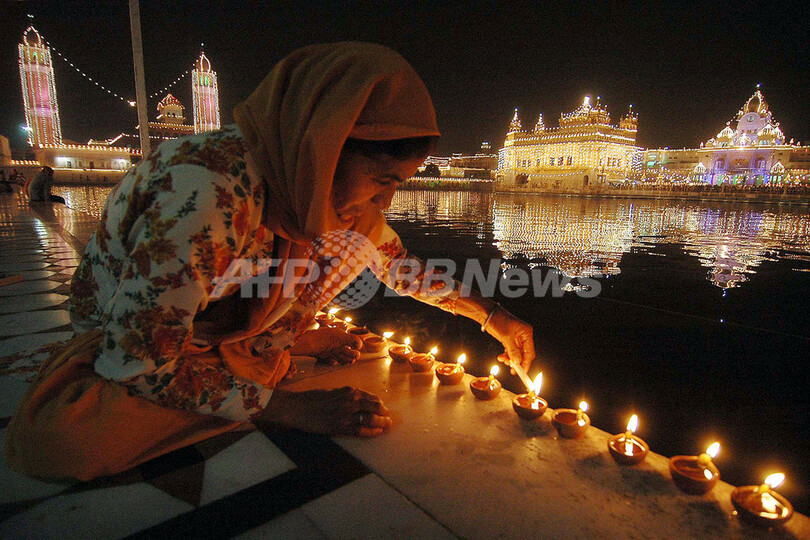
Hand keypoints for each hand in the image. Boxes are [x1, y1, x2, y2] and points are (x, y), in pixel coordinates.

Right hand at [260, 386, 391, 436]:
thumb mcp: (333, 391)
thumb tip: (359, 400)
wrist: (298, 407)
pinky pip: (361, 430)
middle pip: (375, 407)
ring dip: (382, 423)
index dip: (379, 404)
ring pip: (371, 419)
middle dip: (384, 413)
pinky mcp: (340, 427)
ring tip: (386, 426)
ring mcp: (346, 415)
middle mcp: (350, 401)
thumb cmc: (313, 398)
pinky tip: (376, 433)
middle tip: (388, 418)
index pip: (371, 397)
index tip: (382, 408)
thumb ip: (346, 395)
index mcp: (349, 391)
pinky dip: (371, 432)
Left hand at [289, 327, 361, 364]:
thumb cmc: (321, 338)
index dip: (353, 346)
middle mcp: (332, 342)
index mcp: (337, 335)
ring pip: (338, 356)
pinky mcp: (320, 356)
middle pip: (345, 350)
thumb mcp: (338, 337)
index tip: (356, 351)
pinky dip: (331, 361)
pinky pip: (328, 360)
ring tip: (348, 362)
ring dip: (344, 359)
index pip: (349, 341)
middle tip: (354, 358)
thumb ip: (351, 339)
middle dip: (350, 355)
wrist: (304, 344)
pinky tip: (333, 362)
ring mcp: (326, 349)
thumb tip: (360, 345)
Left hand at [486, 306, 535, 374]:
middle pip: (524, 354)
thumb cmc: (498, 320)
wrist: (487, 314)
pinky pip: (511, 351)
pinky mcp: (510, 340)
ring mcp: (517, 338)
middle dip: (517, 362)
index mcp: (526, 333)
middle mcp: (523, 336)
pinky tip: (501, 357)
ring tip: (503, 360)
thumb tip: (517, 362)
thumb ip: (513, 350)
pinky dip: (507, 356)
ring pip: (517, 354)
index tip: (522, 372)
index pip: (530, 352)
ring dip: (511, 359)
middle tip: (511, 369)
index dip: (526, 363)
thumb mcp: (506, 336)